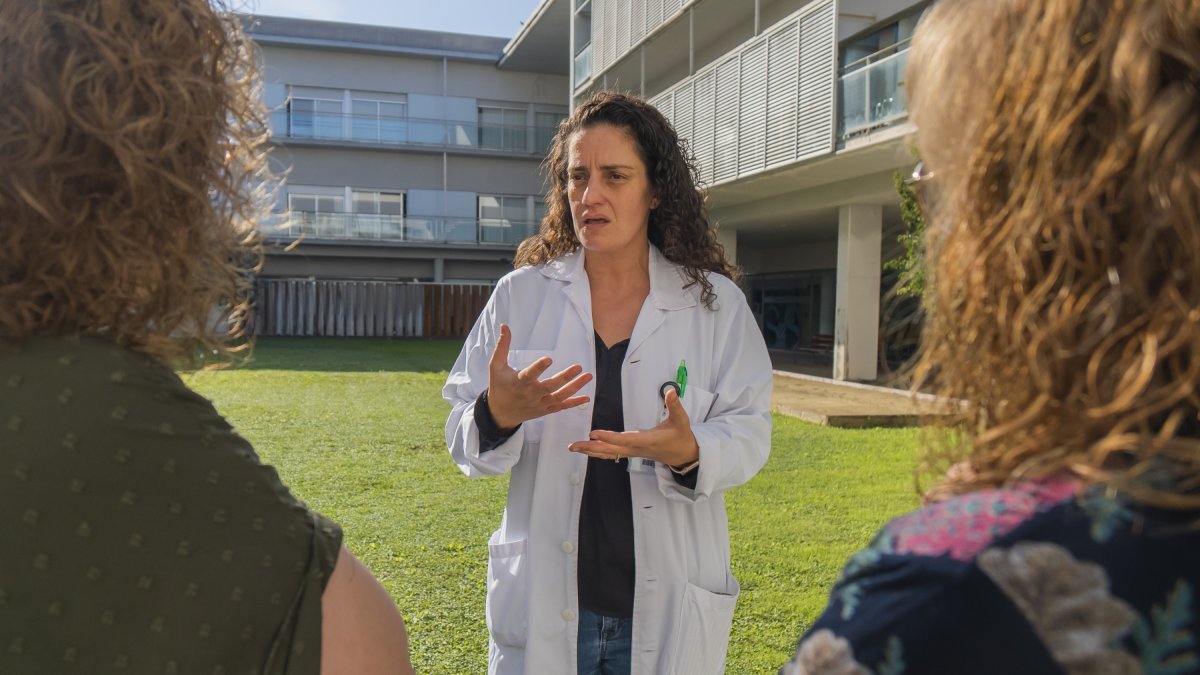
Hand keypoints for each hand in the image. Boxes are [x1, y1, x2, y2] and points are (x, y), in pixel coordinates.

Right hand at [487, 324, 592, 430]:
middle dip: (565, 378)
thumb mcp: (496, 366)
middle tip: (578, 367)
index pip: (529, 375)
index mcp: (518, 382)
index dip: (538, 367)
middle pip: (550, 387)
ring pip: (559, 397)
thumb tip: (505, 326)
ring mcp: (539, 404)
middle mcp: (530, 394)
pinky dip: (574, 403)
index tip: (549, 358)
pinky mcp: (544, 410)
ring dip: (575, 387)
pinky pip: (561, 407)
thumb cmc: (499, 386)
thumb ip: (502, 346)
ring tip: (588, 376)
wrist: (500, 413)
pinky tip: (587, 397)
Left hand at [568, 387, 698, 466]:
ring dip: (591, 451)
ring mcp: (633, 452)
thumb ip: (675, 405)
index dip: (609, 437)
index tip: (593, 433)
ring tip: (573, 448)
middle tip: (573, 445)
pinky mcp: (631, 452)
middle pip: (611, 450)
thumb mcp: (681, 420)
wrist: (683, 454)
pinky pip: (612, 454)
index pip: (625, 439)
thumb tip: (670, 390)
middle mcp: (637, 448)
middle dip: (592, 447)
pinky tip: (587, 450)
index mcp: (647, 440)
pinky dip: (598, 452)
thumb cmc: (681, 436)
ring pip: (609, 453)